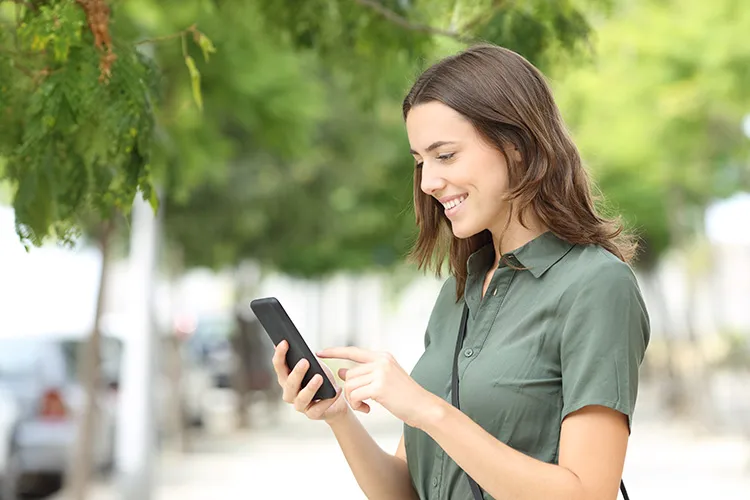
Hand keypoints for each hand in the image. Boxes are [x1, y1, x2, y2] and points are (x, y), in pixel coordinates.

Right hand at [272, 340, 348, 422]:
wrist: (336, 401)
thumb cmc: (323, 381)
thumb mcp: (316, 366)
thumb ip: (306, 358)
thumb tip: (297, 344)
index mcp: (287, 379)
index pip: (279, 366)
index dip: (280, 355)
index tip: (285, 342)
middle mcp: (290, 393)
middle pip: (289, 383)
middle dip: (296, 372)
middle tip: (305, 361)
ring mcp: (300, 405)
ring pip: (301, 398)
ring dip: (310, 387)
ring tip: (319, 377)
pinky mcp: (312, 415)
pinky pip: (318, 409)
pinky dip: (328, 400)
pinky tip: (336, 391)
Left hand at [317, 347, 438, 427]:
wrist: (423, 407)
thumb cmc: (405, 396)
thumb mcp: (384, 379)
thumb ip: (365, 374)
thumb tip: (341, 371)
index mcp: (382, 356)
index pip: (353, 351)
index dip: (334, 352)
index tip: (320, 352)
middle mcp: (381, 361)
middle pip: (349, 375)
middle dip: (349, 391)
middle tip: (360, 402)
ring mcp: (380, 373)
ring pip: (350, 385)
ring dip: (353, 400)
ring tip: (364, 406)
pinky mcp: (379, 387)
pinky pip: (355, 395)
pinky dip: (357, 405)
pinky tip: (367, 410)